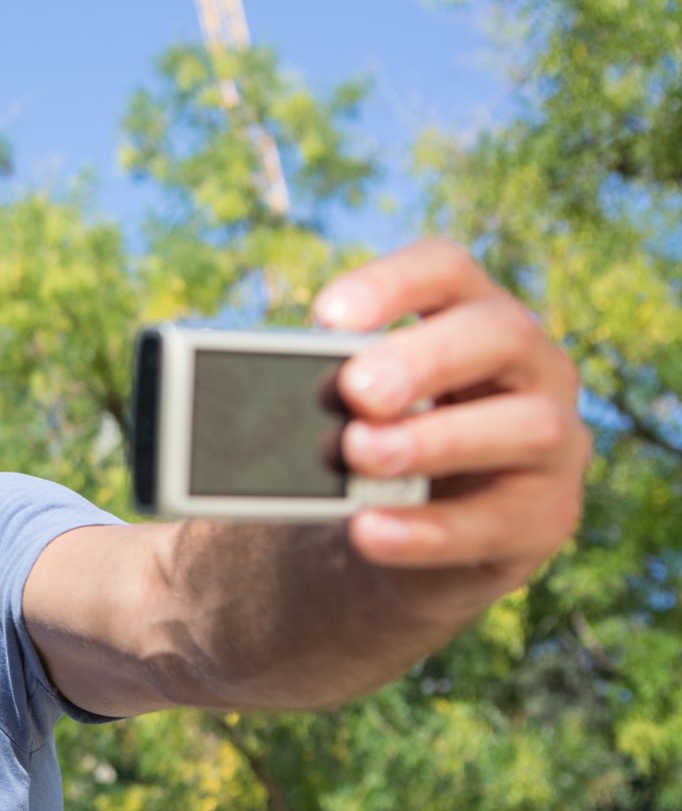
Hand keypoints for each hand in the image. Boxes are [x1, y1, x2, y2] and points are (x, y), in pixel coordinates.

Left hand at [314, 240, 589, 607]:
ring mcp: (554, 440)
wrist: (390, 540)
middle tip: (356, 391)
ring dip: (437, 440)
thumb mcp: (338, 415)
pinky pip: (499, 522)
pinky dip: (429, 530)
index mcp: (470, 318)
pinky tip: (369, 530)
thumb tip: (255, 389)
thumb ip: (314, 395)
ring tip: (362, 455)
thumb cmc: (364, 450)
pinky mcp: (547, 515)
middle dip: (427, 358)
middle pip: (503, 332)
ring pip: (529, 427)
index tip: (325, 316)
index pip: (448, 270)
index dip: (393, 283)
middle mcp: (530, 366)